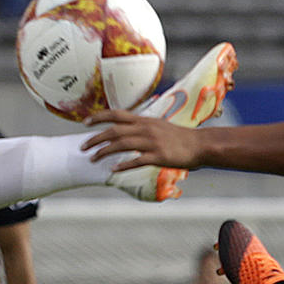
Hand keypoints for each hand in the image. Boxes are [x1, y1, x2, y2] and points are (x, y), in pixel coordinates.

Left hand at [82, 109, 205, 172]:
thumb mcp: (158, 126)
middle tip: (83, 147)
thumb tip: (126, 131)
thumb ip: (142, 127)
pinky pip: (137, 160)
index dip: (99, 117)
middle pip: (114, 131)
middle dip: (96, 138)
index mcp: (144, 120)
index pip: (116, 114)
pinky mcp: (158, 156)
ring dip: (104, 151)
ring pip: (121, 144)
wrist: (200, 145)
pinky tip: (113, 169)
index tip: (85, 122)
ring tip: (93, 158)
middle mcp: (146, 128)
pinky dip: (123, 165)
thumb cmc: (179, 138)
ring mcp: (152, 142)